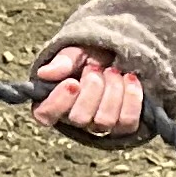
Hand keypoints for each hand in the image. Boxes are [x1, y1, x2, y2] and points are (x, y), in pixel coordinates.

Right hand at [32, 44, 146, 141]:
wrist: (121, 52)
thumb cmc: (93, 54)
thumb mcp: (77, 51)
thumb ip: (63, 62)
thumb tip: (44, 73)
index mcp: (55, 101)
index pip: (45, 114)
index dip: (58, 102)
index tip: (72, 82)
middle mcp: (76, 118)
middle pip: (80, 118)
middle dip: (92, 88)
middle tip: (95, 68)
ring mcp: (100, 125)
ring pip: (105, 121)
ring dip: (112, 90)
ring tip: (113, 70)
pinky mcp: (124, 125)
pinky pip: (128, 121)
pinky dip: (131, 97)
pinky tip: (129, 78)